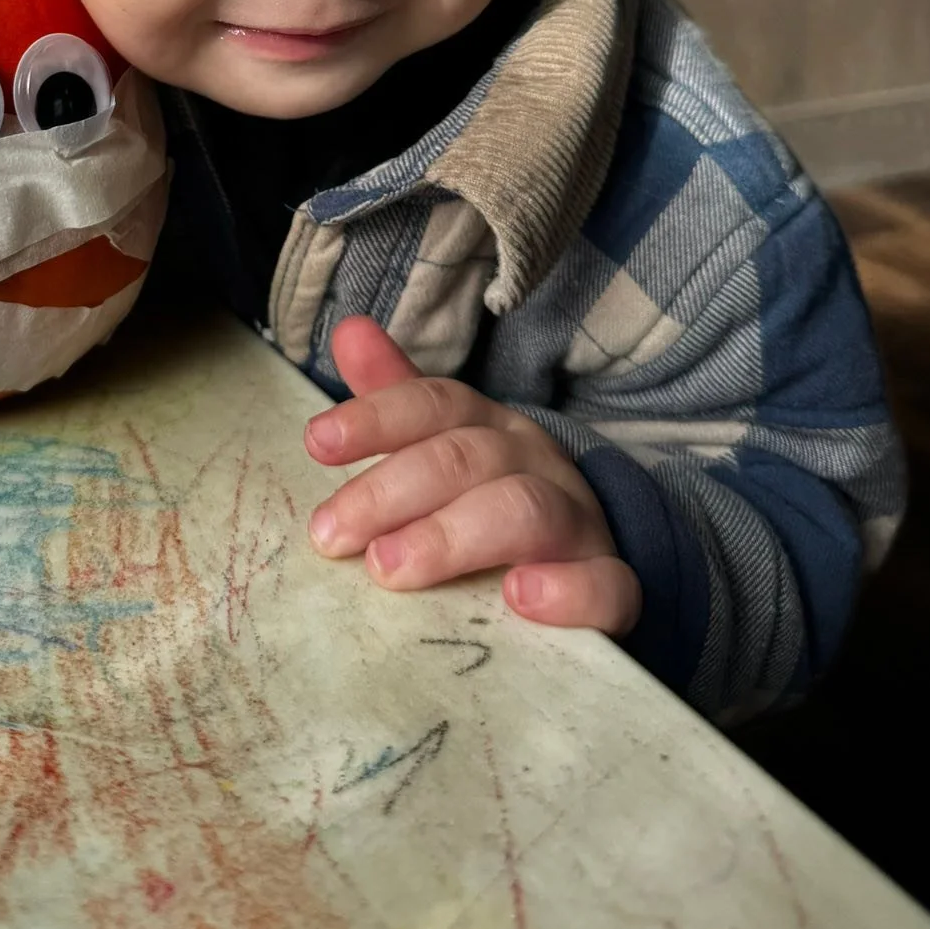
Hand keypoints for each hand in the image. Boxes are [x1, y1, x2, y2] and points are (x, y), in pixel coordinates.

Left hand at [305, 316, 640, 635]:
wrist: (588, 559)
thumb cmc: (491, 500)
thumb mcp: (442, 444)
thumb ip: (394, 397)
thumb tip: (346, 330)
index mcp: (490, 425)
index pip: (435, 404)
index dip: (375, 418)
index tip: (316, 443)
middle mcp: (535, 462)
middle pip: (465, 457)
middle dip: (390, 491)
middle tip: (332, 534)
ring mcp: (579, 522)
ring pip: (524, 511)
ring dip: (451, 537)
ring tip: (389, 567)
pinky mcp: (612, 586)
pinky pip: (605, 584)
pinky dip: (564, 590)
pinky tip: (518, 598)